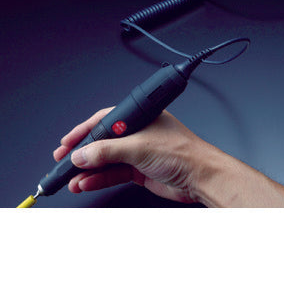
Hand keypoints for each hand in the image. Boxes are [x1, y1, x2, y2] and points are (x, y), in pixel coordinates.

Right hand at [53, 107, 220, 203]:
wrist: (201, 177)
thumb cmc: (183, 152)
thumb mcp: (140, 147)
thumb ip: (108, 151)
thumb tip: (83, 154)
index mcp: (140, 117)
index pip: (105, 120)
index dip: (84, 131)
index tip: (67, 142)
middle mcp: (139, 133)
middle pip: (103, 141)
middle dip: (83, 152)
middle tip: (64, 161)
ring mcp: (139, 152)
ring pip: (107, 160)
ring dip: (89, 170)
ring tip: (72, 179)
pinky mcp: (140, 170)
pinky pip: (114, 173)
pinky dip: (99, 179)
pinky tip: (87, 183)